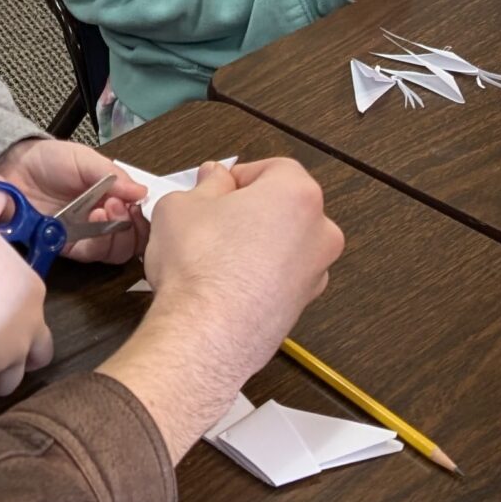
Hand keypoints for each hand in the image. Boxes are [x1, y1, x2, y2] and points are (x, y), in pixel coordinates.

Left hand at [0, 137, 146, 266]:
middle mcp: (101, 221)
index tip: (137, 204)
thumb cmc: (48, 160)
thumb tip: (141, 192)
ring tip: (104, 211)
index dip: (143, 217)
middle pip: (131, 241)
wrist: (12, 167)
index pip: (139, 219)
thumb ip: (112, 176)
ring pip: (113, 252)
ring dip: (115, 235)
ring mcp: (84, 236)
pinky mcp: (65, 246)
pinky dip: (94, 242)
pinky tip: (90, 219)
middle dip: (133, 228)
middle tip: (120, 208)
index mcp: (111, 199)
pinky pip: (88, 255)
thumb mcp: (84, 159)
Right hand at [101, 159, 342, 460]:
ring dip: (256, 244)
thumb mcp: (182, 205)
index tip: (216, 186)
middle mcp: (318, 232)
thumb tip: (214, 180)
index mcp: (297, 195)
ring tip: (213, 254)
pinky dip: (258, 276)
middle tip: (211, 218)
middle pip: (284, 207)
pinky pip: (280, 278)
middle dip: (249, 209)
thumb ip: (205, 186)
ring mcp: (314, 273)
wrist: (205, 332)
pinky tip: (223, 282)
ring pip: (285, 245)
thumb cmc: (200, 268)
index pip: (274, 168)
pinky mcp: (300, 306)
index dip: (239, 175)